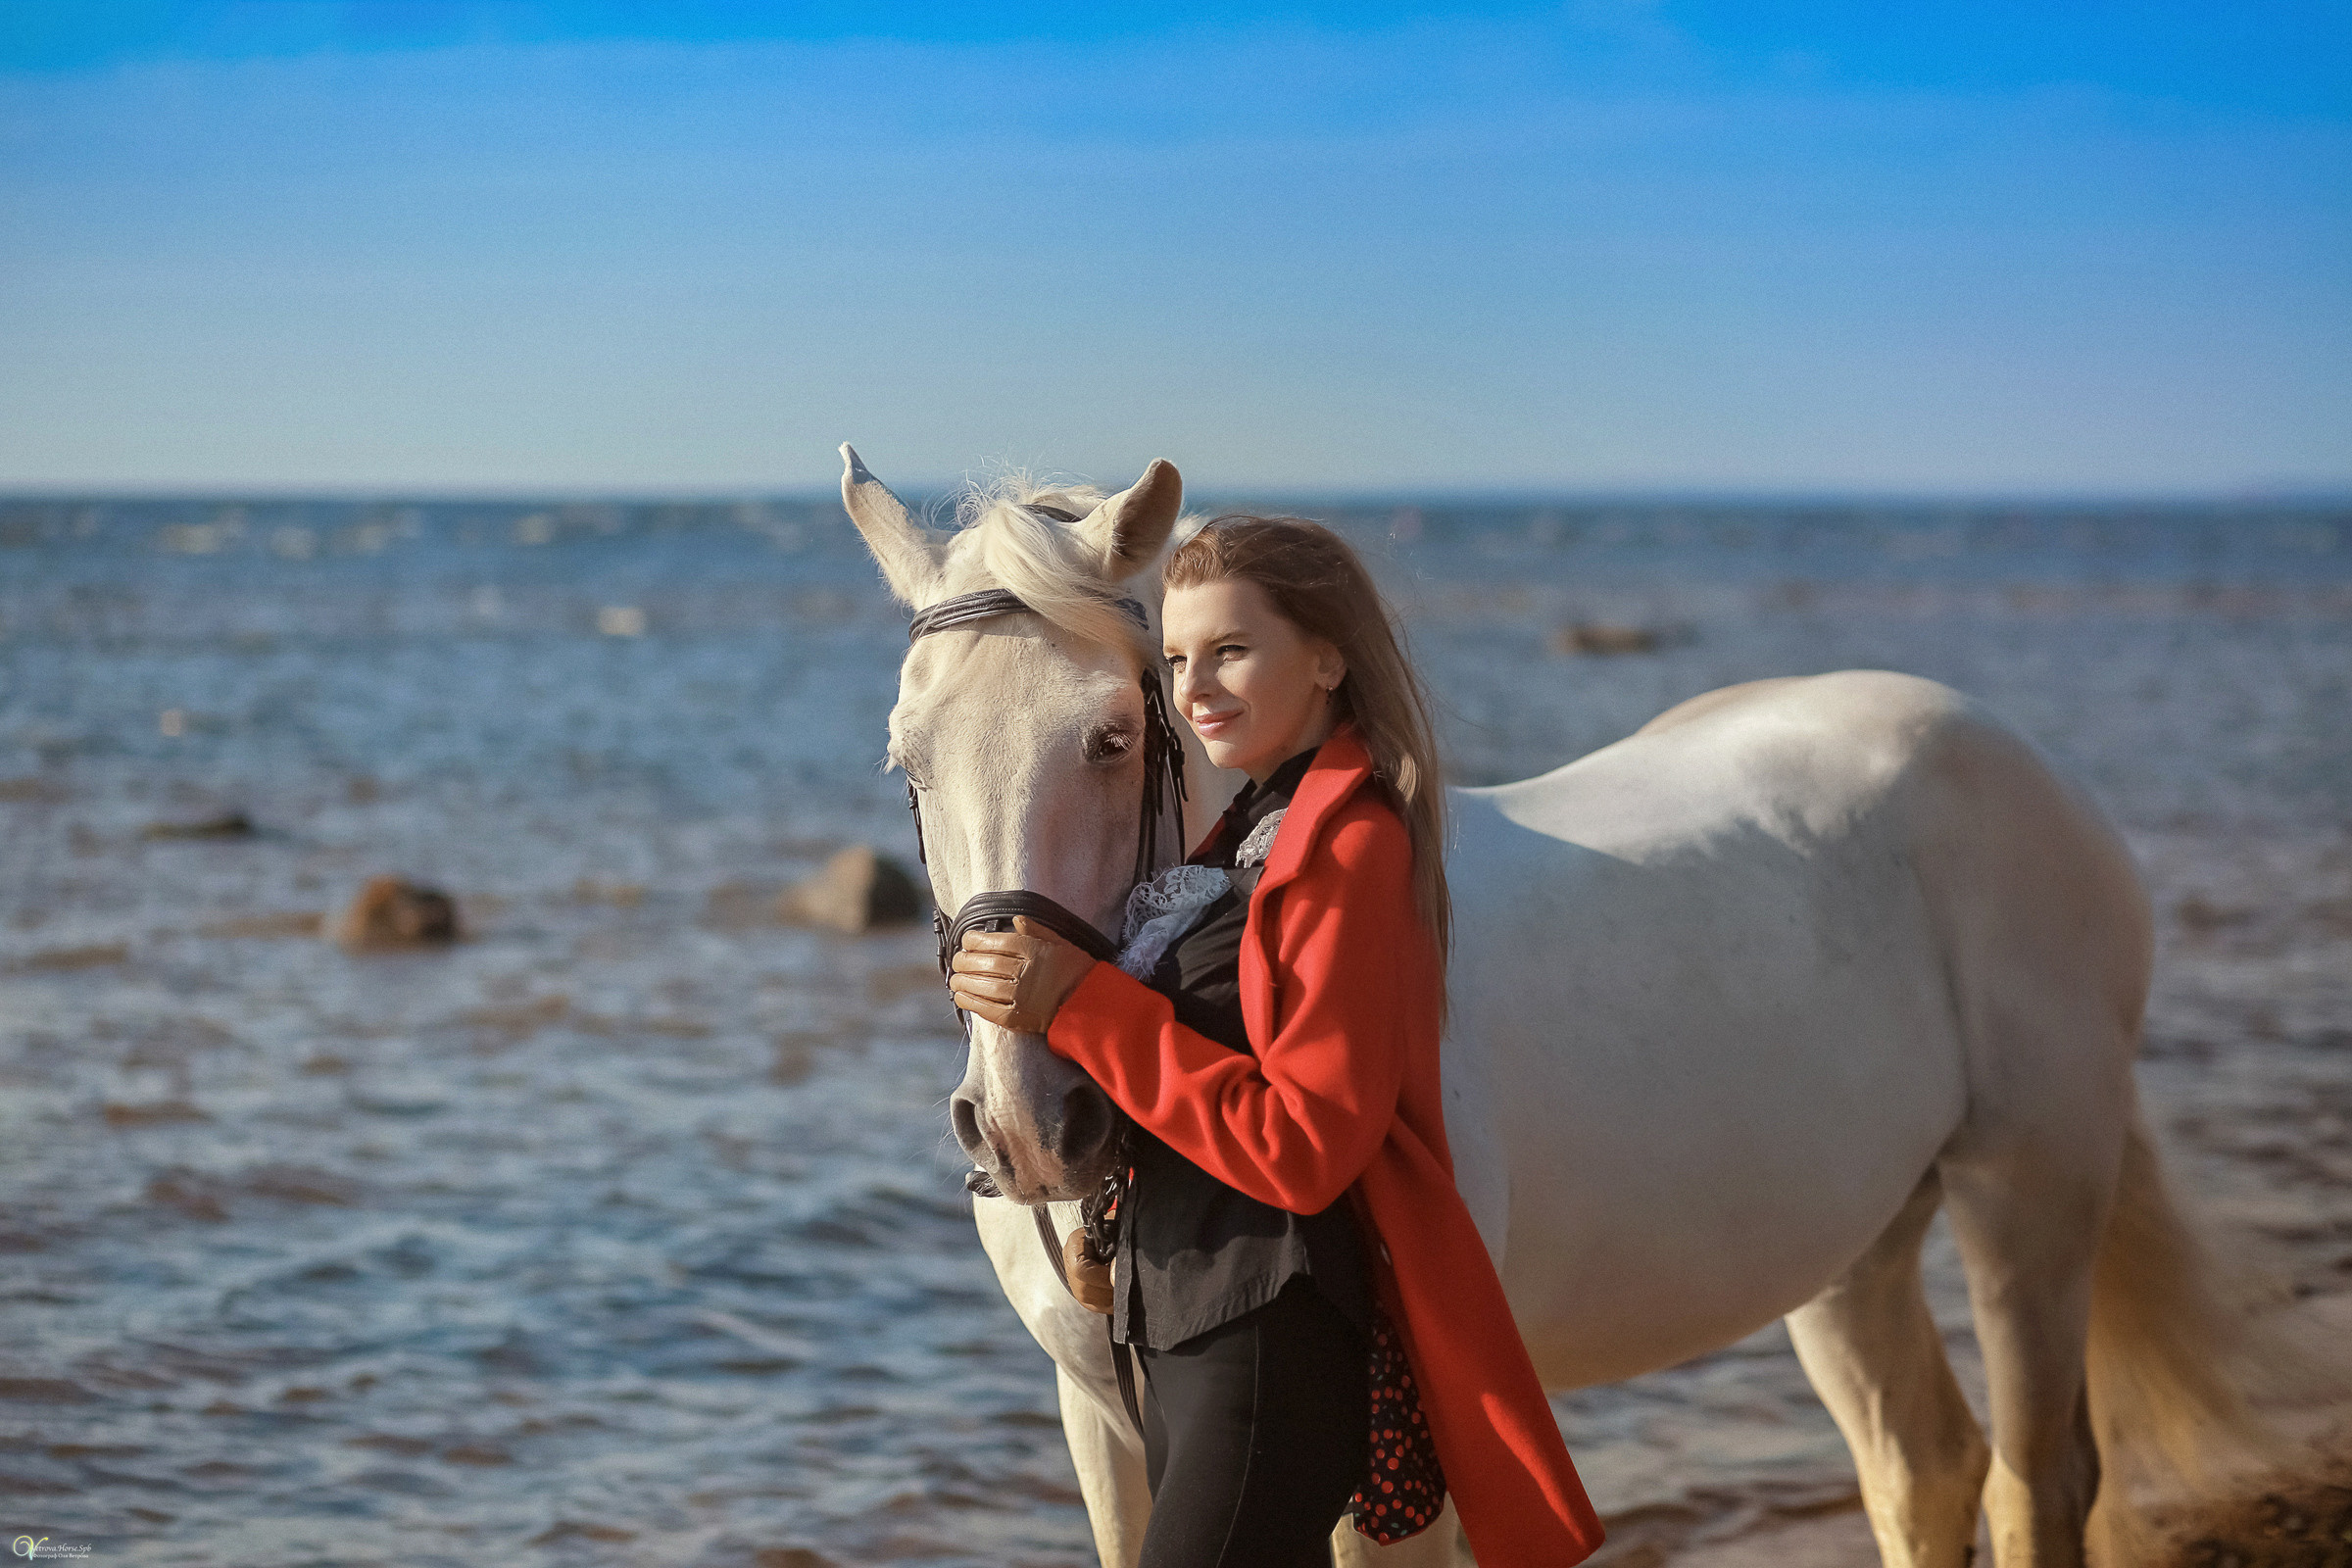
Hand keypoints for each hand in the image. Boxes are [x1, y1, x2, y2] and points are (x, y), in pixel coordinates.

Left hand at [949, 916, 1096, 1033]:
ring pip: (982, 985)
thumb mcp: (1062, 943)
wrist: (1091, 1007)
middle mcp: (1025, 971)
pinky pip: (987, 1008)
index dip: (976, 940)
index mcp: (1035, 950)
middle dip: (965, 960)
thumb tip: (1016, 919)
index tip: (967, 940)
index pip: (997, 941)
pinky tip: (961, 997)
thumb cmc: (1078, 972)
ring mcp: (1020, 996)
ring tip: (955, 979)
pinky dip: (971, 1002)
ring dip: (963, 981)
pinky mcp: (1017, 1017)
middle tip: (957, 959)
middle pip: (986, 962)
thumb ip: (1037, 930)